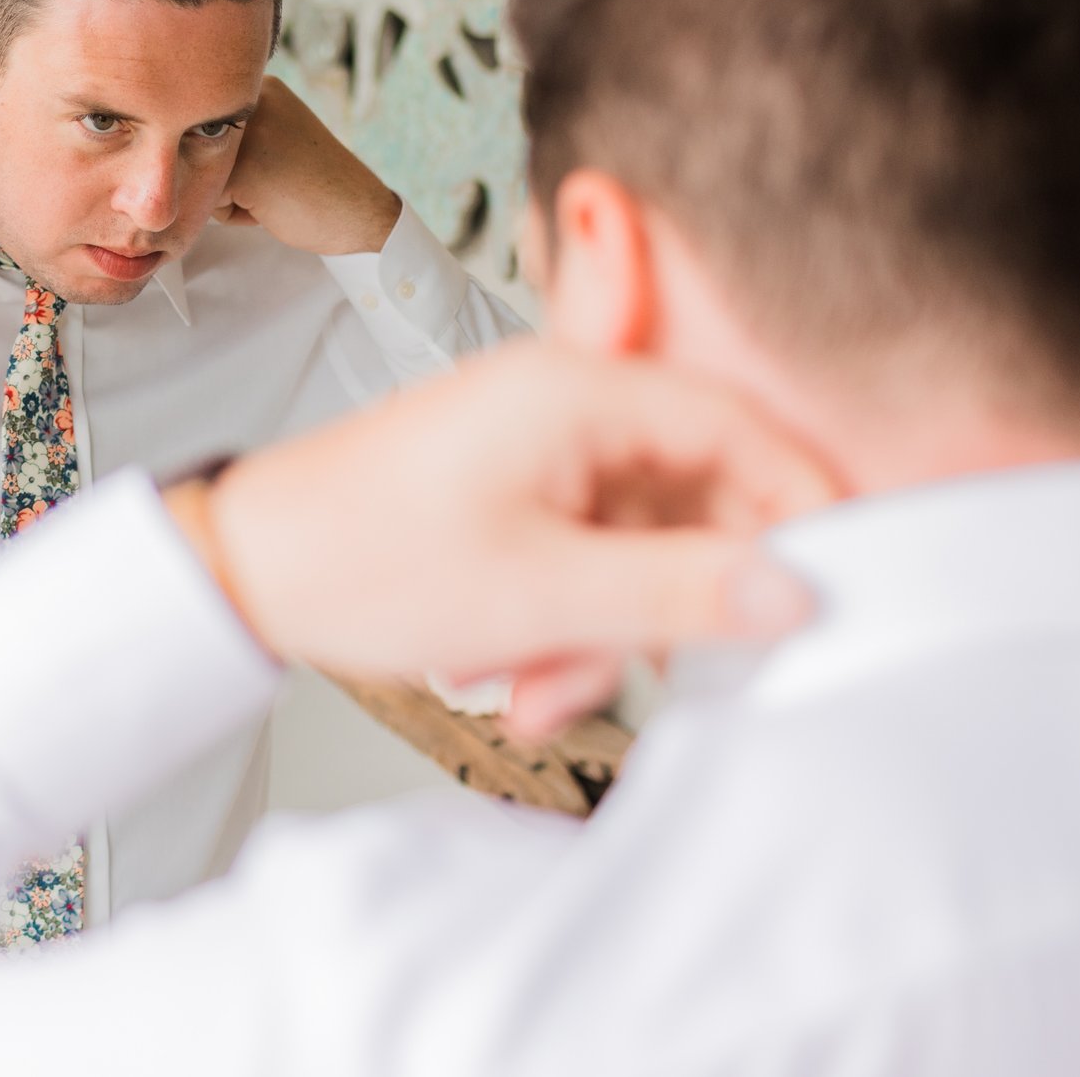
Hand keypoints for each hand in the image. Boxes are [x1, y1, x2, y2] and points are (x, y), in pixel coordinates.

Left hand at [177, 341, 840, 742]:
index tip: (835, 581)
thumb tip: (797, 592)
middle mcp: (563, 400)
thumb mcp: (547, 596)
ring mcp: (532, 444)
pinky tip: (512, 675)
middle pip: (691, 494)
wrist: (244, 570)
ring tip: (535, 691)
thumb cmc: (369, 561)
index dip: (800, 504)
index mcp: (579, 389)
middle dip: (669, 600)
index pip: (740, 428)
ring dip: (605, 628)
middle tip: (659, 674)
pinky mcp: (507, 486)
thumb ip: (683, 592)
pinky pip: (581, 551)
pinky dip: (564, 619)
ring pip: (634, 540)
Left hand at [213, 77, 402, 255]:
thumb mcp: (274, 135)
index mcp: (261, 85)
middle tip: (276, 178)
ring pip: (201, 173)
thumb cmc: (314, 182)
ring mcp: (249, 133)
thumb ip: (236, 130)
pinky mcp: (244, 169)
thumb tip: (170, 146)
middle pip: (199, 148)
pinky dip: (235, 213)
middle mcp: (252, 100)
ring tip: (273, 191)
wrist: (360, 211)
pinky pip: (210, 199)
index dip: (234, 158)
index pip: (206, 126)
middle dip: (228, 174)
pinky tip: (272, 205)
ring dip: (229, 193)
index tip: (273, 163)